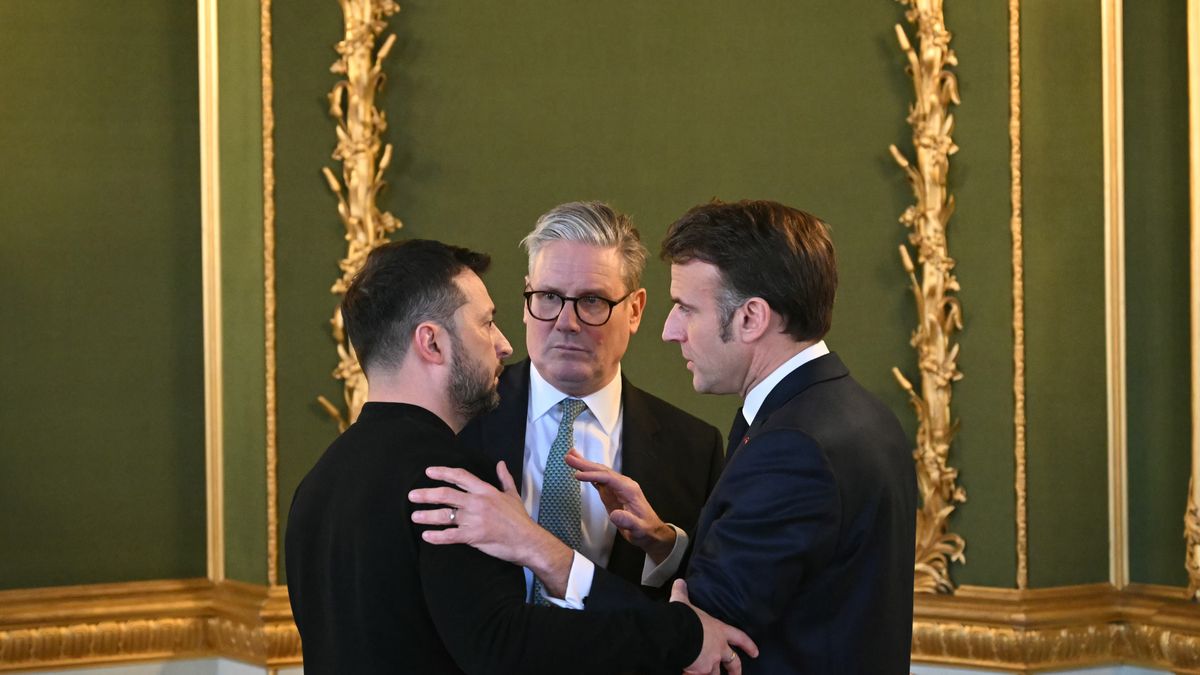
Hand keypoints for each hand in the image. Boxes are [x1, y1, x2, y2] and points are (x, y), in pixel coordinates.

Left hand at [409, 462, 572, 594]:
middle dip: (426, 494)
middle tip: (412, 495)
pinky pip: (451, 535)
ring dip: (427, 516)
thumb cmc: (520, 519)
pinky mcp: (474, 536)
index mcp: (486, 491)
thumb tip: (501, 464)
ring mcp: (475, 519)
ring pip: (445, 515)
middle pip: (446, 494)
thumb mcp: (513, 495)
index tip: (429, 472)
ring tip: (414, 516)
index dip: (443, 472)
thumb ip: (504, 479)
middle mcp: (478, 502)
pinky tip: (427, 536)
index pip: (461, 476)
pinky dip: (437, 536)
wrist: (527, 540)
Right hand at [565, 449, 675, 562]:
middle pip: (602, 470)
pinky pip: (599, 480)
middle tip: (568, 457)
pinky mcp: (612, 493)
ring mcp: (617, 487)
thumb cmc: (645, 529)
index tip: (577, 475)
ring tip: (570, 457)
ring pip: (599, 473)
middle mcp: (623, 484)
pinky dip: (589, 474)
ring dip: (585, 465)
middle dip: (585, 464)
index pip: (608, 478)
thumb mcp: (638, 528)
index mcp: (629, 489)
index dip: (593, 475)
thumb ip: (627, 521)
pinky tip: (580, 469)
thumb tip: (615, 515)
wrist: (650, 531)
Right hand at [672, 579, 757, 673]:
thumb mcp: (684, 603)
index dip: (748, 645)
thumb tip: (679, 582)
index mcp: (719, 631)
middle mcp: (719, 648)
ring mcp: (710, 662)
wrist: (677, 633)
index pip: (739, 637)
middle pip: (733, 662)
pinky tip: (688, 674)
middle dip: (735, 670)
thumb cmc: (685, 617)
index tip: (755, 653)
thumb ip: (682, 593)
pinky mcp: (700, 672)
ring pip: (715, 674)